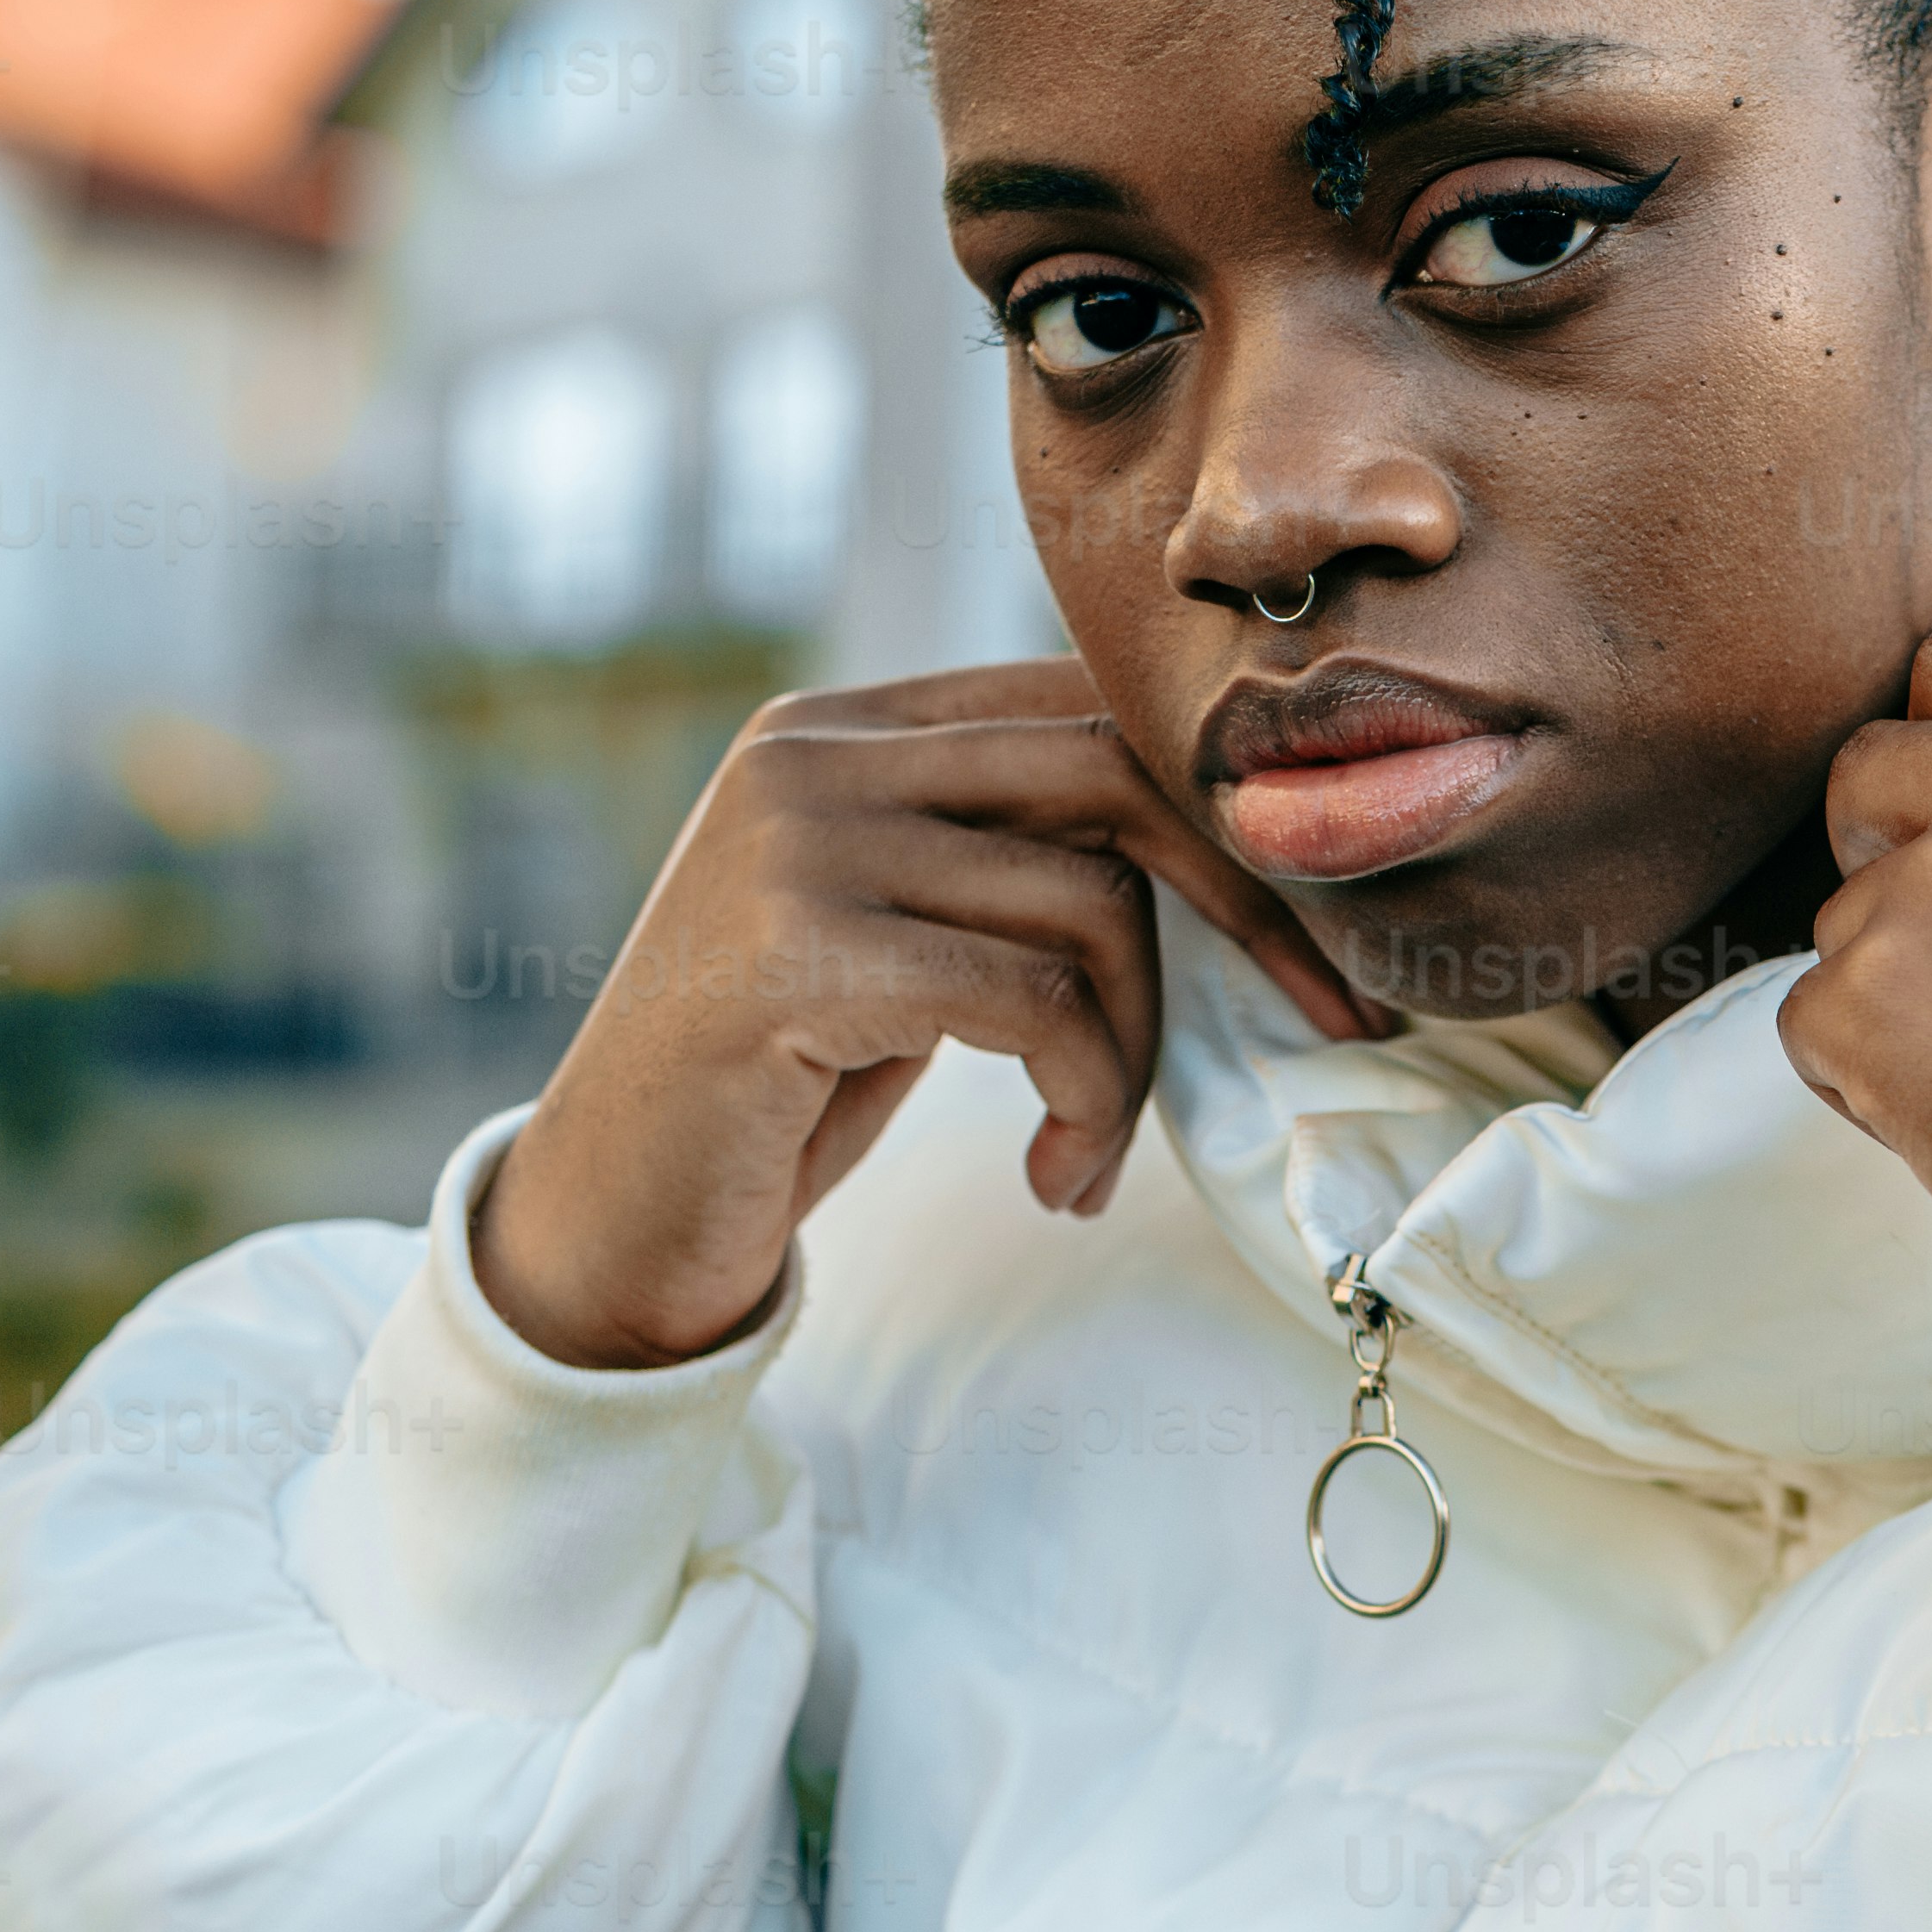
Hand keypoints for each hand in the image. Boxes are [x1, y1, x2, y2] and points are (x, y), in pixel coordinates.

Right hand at [474, 665, 1383, 1372]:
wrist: (607, 1220)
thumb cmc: (779, 1092)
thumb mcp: (903, 939)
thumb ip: (1007, 858)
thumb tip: (1223, 837)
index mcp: (846, 727)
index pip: (1092, 712)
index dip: (1233, 820)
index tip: (1325, 941)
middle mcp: (811, 754)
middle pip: (1116, 776)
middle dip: (1248, 907)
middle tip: (1324, 1021)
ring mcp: (793, 843)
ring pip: (1091, 907)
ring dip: (1132, 1060)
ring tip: (1086, 1153)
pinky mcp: (796, 955)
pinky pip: (1035, 1003)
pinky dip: (1087, 1100)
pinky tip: (1052, 1175)